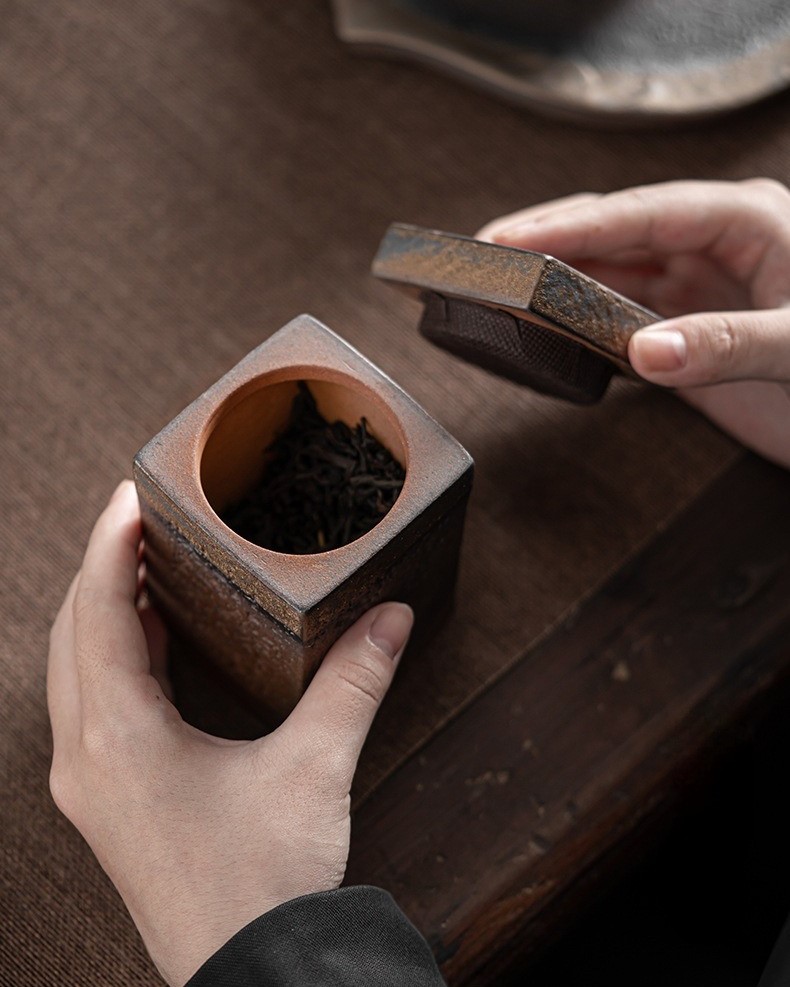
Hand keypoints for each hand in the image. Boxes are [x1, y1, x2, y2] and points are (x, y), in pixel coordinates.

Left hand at [47, 481, 412, 985]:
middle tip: (141, 520)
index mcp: (120, 739)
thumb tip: (391, 617)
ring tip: (146, 565)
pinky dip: (115, 655)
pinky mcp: (109, 801)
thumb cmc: (267, 881)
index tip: (130, 495)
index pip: (98, 614)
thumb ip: (354, 682)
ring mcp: (91, 784)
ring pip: (75, 670)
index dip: (110, 545)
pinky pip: (93, 704)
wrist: (253, 971)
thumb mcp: (315, 768)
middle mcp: (88, 758)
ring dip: (103, 611)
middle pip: (72, 634)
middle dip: (102, 568)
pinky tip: (154, 638)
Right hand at [478, 179, 789, 468]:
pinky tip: (546, 328)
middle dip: (550, 241)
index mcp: (748, 222)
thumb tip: (644, 350)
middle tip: (484, 253)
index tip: (516, 238)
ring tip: (500, 288)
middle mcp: (715, 248)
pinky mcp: (685, 335)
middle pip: (617, 232)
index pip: (647, 212)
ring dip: (558, 283)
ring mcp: (696, 291)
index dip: (577, 224)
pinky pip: (619, 320)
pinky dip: (579, 325)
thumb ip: (724, 343)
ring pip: (611, 275)